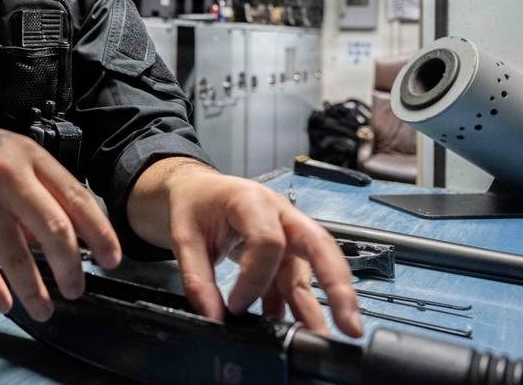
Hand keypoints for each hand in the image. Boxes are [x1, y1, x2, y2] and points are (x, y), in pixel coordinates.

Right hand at [0, 111, 121, 321]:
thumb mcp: (7, 153)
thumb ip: (36, 189)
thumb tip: (59, 237)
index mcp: (29, 157)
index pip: (76, 198)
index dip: (99, 233)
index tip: (112, 259)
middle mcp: (8, 178)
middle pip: (55, 230)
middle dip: (71, 267)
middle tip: (77, 289)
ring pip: (18, 257)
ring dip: (34, 291)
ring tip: (43, 310)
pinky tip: (4, 304)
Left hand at [130, 160, 362, 337]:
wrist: (197, 191)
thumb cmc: (195, 205)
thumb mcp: (184, 237)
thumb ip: (197, 278)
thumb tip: (214, 317)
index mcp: (252, 200)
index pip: (268, 241)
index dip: (255, 278)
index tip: (236, 305)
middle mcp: (280, 215)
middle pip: (319, 246)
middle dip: (336, 286)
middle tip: (347, 323)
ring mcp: (288, 234)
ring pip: (312, 270)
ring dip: (319, 306)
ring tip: (322, 340)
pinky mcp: (286, 253)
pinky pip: (294, 282)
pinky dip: (293, 307)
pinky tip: (289, 329)